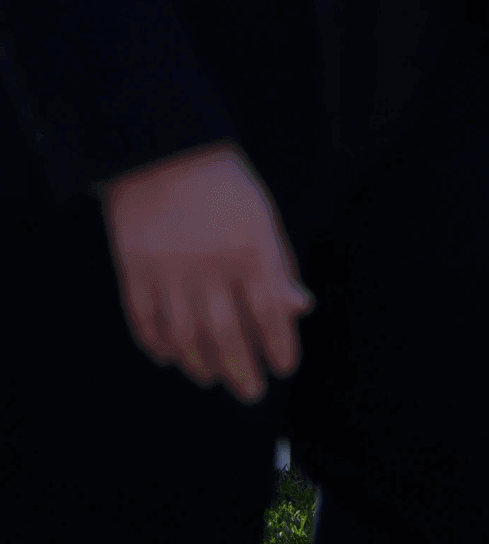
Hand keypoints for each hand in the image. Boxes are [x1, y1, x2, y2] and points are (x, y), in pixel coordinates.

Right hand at [99, 143, 311, 403]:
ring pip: (184, 334)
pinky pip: (144, 319)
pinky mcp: (133, 268)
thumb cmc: (225, 186)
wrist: (162, 150)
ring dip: (200, 363)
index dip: (280, 344)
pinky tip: (170, 358)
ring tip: (213, 378)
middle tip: (252, 393)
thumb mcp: (264, 218)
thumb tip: (301, 308)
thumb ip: (280, 265)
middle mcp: (210, 263)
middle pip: (227, 332)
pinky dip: (157, 344)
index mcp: (250, 248)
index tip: (286, 368)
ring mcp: (167, 268)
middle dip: (242, 369)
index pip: (270, 311)